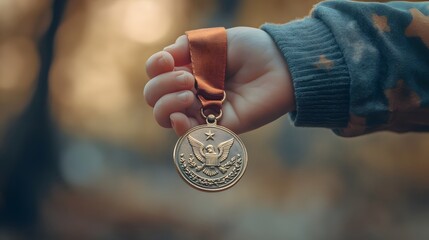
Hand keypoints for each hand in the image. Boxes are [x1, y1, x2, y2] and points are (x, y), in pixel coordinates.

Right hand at [144, 27, 294, 135]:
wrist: (281, 65)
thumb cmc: (252, 49)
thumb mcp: (216, 40)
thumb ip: (189, 47)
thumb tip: (166, 56)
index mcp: (189, 69)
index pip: (157, 73)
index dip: (155, 67)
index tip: (168, 59)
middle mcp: (191, 91)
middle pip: (154, 96)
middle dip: (162, 85)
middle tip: (188, 78)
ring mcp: (202, 110)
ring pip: (165, 116)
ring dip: (166, 103)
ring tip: (189, 91)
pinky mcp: (218, 126)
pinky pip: (189, 134)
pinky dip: (177, 127)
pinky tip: (180, 116)